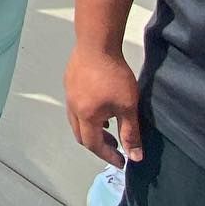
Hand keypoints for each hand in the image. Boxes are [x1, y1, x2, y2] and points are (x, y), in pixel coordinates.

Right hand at [64, 43, 142, 165]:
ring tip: (109, 127)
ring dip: (92, 129)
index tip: (122, 162)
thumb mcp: (127, 107)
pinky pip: (75, 106)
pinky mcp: (69, 81)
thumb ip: (131, 133)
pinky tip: (101, 106)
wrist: (96, 43)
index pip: (94, 145)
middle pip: (81, 135)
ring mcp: (68, 93)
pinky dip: (87, 115)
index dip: (108, 156)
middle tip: (116, 147)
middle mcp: (73, 107)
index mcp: (86, 116)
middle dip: (98, 144)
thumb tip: (135, 157)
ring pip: (76, 120)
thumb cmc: (114, 76)